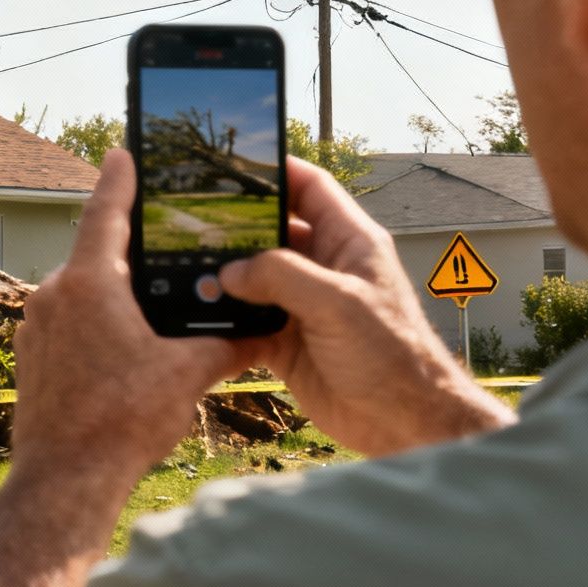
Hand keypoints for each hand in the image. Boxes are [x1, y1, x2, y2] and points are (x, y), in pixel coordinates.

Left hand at [11, 149, 248, 510]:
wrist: (64, 480)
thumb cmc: (120, 423)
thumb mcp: (187, 375)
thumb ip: (225, 343)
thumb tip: (263, 330)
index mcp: (91, 284)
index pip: (106, 212)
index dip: (120, 179)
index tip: (123, 150)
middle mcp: (55, 294)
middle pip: (99, 254)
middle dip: (133, 251)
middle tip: (166, 244)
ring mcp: (37, 325)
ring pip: (84, 292)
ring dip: (116, 293)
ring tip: (154, 307)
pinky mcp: (32, 354)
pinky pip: (68, 322)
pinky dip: (96, 322)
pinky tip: (125, 347)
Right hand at [220, 159, 514, 455]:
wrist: (403, 422)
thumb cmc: (391, 354)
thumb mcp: (338, 302)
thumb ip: (282, 276)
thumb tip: (229, 271)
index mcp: (349, 242)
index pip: (311, 189)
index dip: (277, 171)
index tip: (233, 165)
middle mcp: (325, 267)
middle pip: (273, 231)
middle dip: (236, 225)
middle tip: (192, 217)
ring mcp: (304, 304)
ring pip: (254, 277)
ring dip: (224, 275)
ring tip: (185, 264)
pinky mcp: (287, 341)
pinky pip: (247, 321)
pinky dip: (224, 318)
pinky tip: (197, 312)